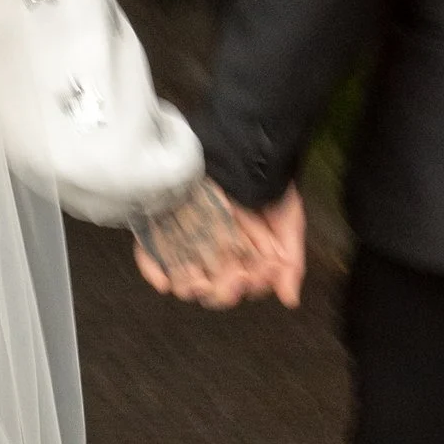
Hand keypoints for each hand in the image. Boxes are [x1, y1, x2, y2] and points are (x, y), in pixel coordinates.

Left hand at [133, 178, 305, 309]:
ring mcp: (188, 242)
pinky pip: (152, 256)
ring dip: (191, 288)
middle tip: (233, 279)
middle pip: (214, 289)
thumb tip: (289, 299)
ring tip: (199, 283)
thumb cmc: (267, 184)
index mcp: (247, 258)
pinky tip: (164, 282)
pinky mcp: (163, 228)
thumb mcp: (288, 221)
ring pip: (183, 279)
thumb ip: (291, 262)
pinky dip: (154, 271)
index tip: (257, 275)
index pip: (245, 285)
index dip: (251, 286)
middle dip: (223, 291)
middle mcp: (216, 255)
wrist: (242, 144)